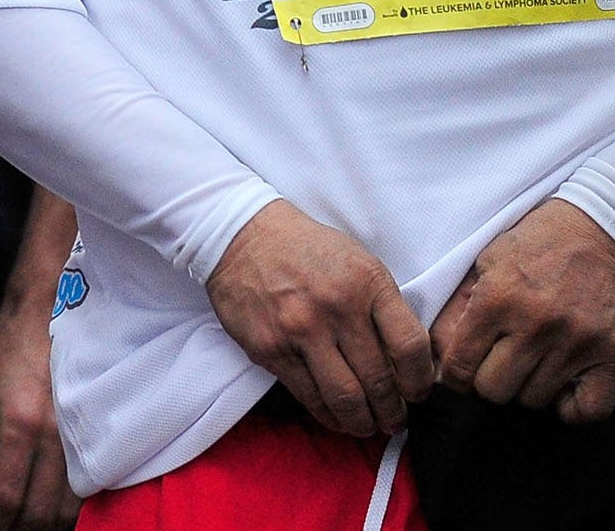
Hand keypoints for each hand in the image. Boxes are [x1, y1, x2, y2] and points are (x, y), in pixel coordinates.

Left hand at [0, 293, 75, 529]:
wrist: (51, 311)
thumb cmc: (7, 351)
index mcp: (17, 425)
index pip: (5, 497)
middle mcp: (54, 438)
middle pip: (40, 512)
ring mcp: (82, 438)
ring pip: (69, 509)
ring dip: (47, 528)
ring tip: (25, 530)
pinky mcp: (100, 436)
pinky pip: (89, 491)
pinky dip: (71, 513)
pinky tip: (55, 517)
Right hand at [205, 200, 431, 436]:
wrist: (239, 234)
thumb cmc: (306, 250)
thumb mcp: (358, 263)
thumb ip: (383, 307)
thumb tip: (406, 363)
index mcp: (367, 283)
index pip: (410, 347)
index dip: (420, 381)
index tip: (418, 393)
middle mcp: (337, 307)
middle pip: (379, 380)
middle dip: (393, 412)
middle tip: (395, 421)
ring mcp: (300, 330)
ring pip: (345, 398)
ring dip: (363, 422)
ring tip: (368, 426)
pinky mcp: (270, 348)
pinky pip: (308, 395)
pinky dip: (327, 415)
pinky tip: (336, 417)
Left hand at [431, 197, 614, 419]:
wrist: (595, 230)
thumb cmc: (535, 245)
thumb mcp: (485, 263)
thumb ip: (459, 307)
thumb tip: (439, 354)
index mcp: (498, 299)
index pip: (461, 365)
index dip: (455, 376)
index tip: (460, 375)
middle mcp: (536, 325)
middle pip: (495, 390)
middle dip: (488, 381)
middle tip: (497, 363)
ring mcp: (577, 344)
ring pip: (535, 399)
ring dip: (527, 386)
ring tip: (532, 360)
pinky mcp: (612, 356)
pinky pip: (587, 409)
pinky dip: (572, 405)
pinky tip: (563, 383)